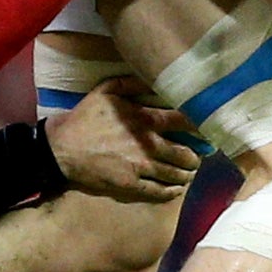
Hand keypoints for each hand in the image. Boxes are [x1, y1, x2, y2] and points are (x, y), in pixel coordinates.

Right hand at [46, 76, 200, 201]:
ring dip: (187, 173)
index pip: (184, 122)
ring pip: (177, 175)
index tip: (209, 128)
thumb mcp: (106, 90)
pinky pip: (161, 192)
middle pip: (187, 155)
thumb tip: (157, 79)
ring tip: (188, 170)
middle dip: (197, 156)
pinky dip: (173, 190)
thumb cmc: (85, 118)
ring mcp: (141, 168)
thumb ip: (133, 84)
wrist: (62, 149)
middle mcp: (148, 145)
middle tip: (199, 154)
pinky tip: (176, 187)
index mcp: (145, 120)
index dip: (201, 126)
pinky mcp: (132, 185)